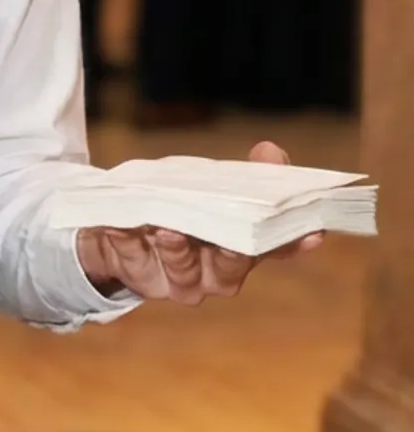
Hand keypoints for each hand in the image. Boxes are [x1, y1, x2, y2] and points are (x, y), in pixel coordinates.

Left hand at [76, 140, 323, 305]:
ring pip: (183, 270)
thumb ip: (245, 173)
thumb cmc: (181, 206)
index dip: (294, 242)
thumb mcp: (212, 184)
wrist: (123, 227)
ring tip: (168, 229)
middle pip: (231, 267)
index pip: (275, 249)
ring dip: (177, 250)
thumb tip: (271, 152)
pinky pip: (135, 260)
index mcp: (242, 250)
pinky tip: (119, 225)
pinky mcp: (140, 275)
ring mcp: (178, 279)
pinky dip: (128, 242)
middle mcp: (216, 273)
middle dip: (230, 252)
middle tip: (224, 236)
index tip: (312, 233)